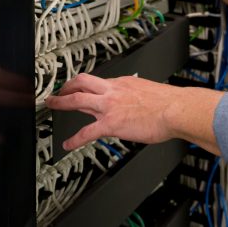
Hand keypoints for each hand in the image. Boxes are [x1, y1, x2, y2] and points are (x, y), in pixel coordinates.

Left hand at [45, 73, 222, 153]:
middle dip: (67, 86)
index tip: (82, 88)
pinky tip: (67, 145)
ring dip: (61, 102)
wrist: (174, 109)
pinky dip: (74, 140)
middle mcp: (113, 91)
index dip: (86, 86)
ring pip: (78, 100)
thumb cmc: (168, 103)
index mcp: (123, 83)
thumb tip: (138, 101)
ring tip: (52, 105)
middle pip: (82, 82)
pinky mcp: (111, 124)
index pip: (98, 82)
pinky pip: (87, 132)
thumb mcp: (149, 91)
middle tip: (58, 92)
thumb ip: (137, 94)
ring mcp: (110, 106)